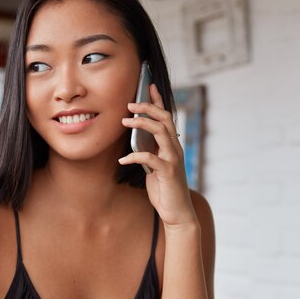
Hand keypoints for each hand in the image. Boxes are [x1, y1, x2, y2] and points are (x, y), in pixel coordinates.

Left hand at [119, 85, 196, 227]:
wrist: (176, 212)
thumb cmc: (164, 189)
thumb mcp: (154, 167)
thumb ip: (149, 152)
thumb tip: (135, 140)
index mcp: (172, 145)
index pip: (167, 117)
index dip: (158, 101)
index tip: (148, 86)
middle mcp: (175, 148)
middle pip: (165, 119)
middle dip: (148, 108)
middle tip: (130, 104)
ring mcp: (173, 159)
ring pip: (160, 132)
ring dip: (141, 124)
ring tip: (125, 121)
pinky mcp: (167, 172)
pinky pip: (149, 158)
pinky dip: (134, 156)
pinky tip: (123, 159)